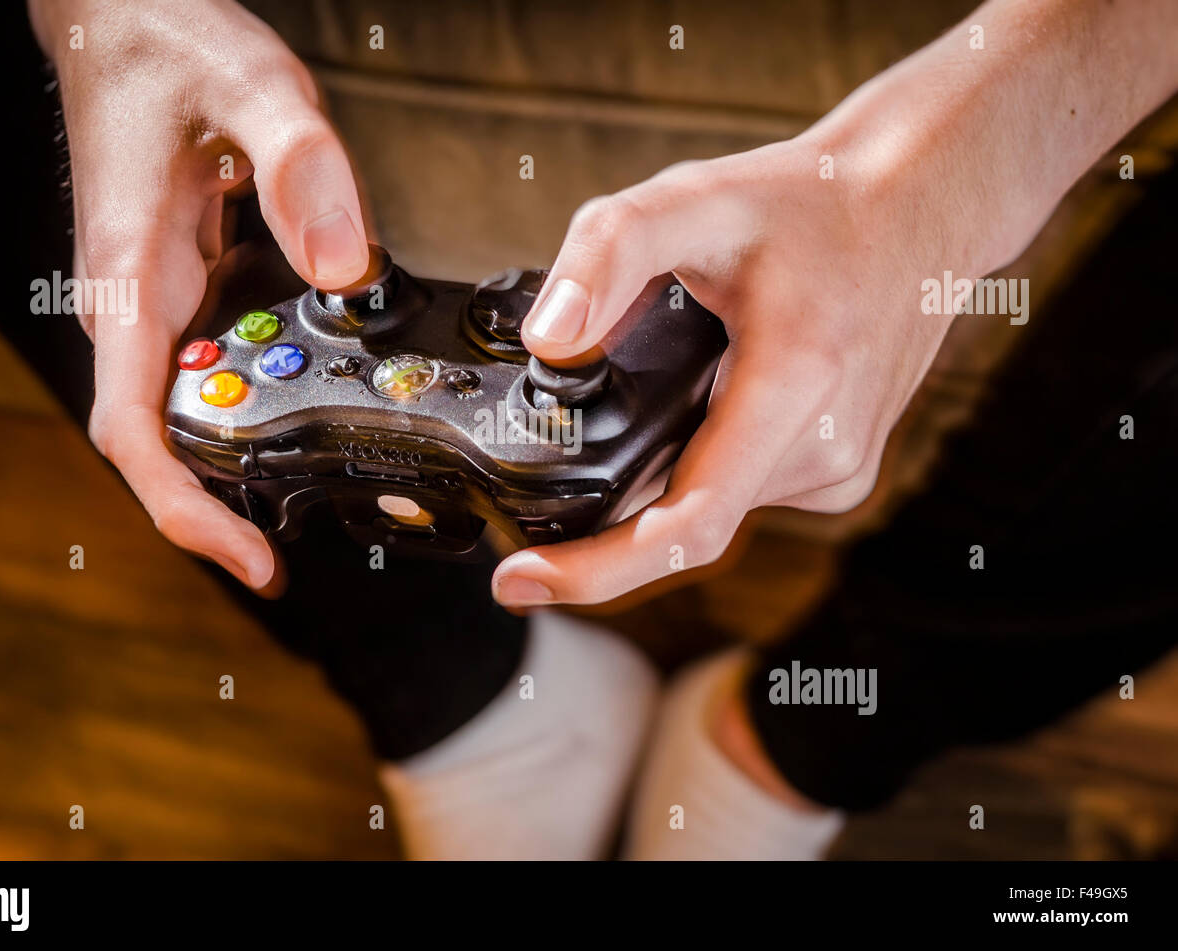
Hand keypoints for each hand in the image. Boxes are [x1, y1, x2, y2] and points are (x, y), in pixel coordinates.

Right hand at [30, 0, 367, 587]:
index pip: (135, 430)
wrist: (127, 21)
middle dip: (222, 507)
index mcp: (134, 276)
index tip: (246, 556)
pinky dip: (253, 408)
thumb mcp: (253, 90)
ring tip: (314, 502)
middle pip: (165, 445)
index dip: (184, 509)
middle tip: (295, 551)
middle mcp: (138, 305)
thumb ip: (300, 169)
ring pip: (187, 415)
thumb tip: (340, 267)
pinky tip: (309, 414)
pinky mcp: (181, 287)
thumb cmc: (169, 47)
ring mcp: (157, 301)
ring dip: (239, 467)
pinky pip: (210, 372)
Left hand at [493, 0, 1177, 607]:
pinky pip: (741, 491)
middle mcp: (827, 447)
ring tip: (612, 428)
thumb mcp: (697, 198)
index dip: (598, 570)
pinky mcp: (839, 470)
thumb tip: (550, 342)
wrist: (921, 205)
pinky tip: (684, 415)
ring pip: (712, 509)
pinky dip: (693, 472)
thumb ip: (610, 254)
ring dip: (650, 491)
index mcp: (796, 385)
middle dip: (600, 534)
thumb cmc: (814, 203)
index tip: (522, 582)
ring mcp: (839, 467)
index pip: (689, 524)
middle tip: (520, 525)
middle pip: (686, 527)